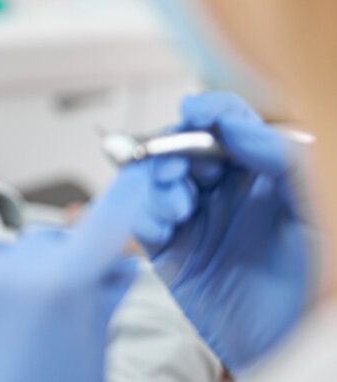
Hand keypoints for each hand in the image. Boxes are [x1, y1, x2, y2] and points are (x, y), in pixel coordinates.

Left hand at [0, 168, 144, 381]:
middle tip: (55, 304)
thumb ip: (99, 307)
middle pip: (45, 241)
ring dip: (6, 275)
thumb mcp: (85, 361)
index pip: (103, 225)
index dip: (123, 200)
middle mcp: (10, 270)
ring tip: (3, 328)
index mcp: (61, 287)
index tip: (137, 173)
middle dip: (57, 264)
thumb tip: (117, 271)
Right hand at [131, 91, 311, 372]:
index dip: (209, 111)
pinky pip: (141, 221)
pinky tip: (162, 228)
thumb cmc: (316, 285)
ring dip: (156, 184)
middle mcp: (227, 191)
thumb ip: (282, 161)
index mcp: (263, 174)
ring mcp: (196, 219)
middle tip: (179, 168)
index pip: (230, 123)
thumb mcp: (315, 214)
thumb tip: (236, 124)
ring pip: (157, 178)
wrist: (294, 346)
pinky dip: (141, 217)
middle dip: (173, 149)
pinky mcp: (170, 252)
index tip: (194, 111)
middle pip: (185, 145)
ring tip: (177, 207)